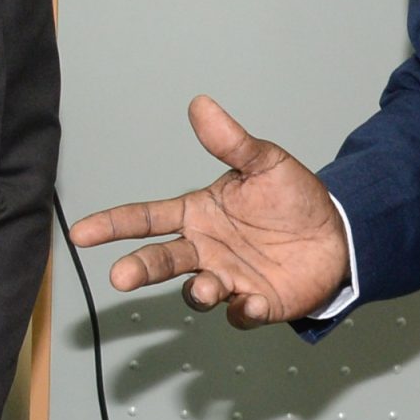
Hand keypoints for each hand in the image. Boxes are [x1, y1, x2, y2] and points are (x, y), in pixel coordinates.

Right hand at [68, 94, 349, 326]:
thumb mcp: (264, 162)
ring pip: (196, 291)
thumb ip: (231, 142)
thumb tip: (202, 105)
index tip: (81, 233)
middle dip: (138, 269)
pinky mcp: (255, 303)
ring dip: (197, 292)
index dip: (112, 225)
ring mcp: (228, 278)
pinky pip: (241, 313)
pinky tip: (254, 300)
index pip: (146, 218)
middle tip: (121, 276)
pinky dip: (243, 311)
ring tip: (207, 288)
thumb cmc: (294, 199)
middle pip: (160, 260)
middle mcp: (205, 249)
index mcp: (198, 214)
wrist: (338, 235)